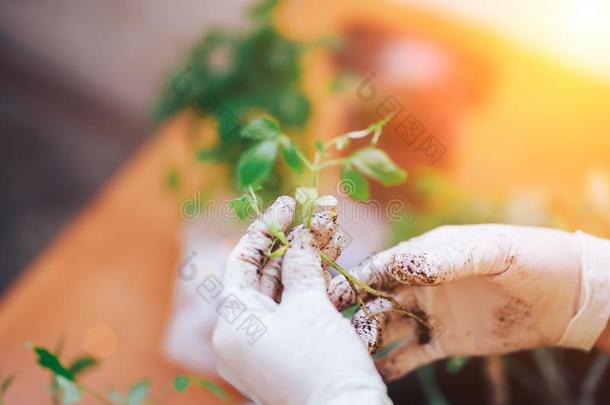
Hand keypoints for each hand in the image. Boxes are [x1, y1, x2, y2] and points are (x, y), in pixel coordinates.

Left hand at [213, 196, 390, 404]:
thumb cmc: (322, 364)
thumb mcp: (310, 307)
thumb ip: (301, 266)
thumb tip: (300, 239)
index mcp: (232, 324)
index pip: (241, 262)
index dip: (266, 229)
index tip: (290, 204)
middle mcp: (240, 338)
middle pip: (262, 277)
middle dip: (291, 244)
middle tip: (315, 216)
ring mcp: (262, 350)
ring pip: (280, 294)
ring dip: (304, 265)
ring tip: (329, 234)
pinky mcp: (285, 358)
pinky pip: (292, 314)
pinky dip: (308, 291)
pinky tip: (329, 267)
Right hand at [329, 224, 609, 380]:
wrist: (566, 295)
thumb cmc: (528, 259)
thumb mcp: (490, 251)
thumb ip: (446, 257)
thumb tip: (403, 265)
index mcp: (427, 255)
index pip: (383, 267)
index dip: (356, 280)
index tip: (332, 295)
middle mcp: (422, 284)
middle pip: (378, 300)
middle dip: (356, 314)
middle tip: (335, 333)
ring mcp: (431, 313)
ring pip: (389, 327)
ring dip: (369, 340)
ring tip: (352, 356)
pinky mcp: (444, 341)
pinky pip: (410, 353)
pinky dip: (392, 363)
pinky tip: (374, 372)